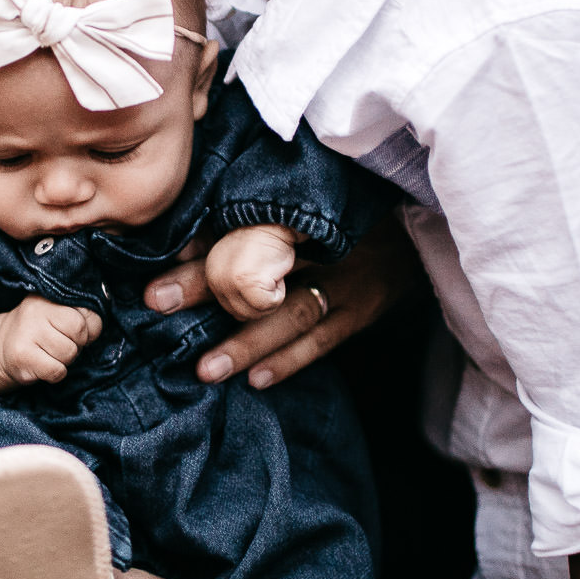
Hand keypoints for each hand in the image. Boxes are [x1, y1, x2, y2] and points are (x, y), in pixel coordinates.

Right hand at [0, 296, 103, 386]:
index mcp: (47, 298)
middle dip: (77, 344)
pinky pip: (57, 371)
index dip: (89, 329)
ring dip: (65, 360)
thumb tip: (94, 329)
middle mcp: (35, 311)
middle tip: (63, 344)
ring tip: (50, 354)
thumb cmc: (39, 331)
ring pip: (69, 353)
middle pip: (79, 332)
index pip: (87, 313)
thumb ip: (79, 314)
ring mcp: (27, 333)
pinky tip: (43, 365)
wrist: (1, 348)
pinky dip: (56, 373)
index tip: (76, 333)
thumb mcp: (56, 313)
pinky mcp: (22, 356)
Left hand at [146, 216, 424, 388]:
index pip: (248, 225)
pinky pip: (323, 340)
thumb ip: (254, 214)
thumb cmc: (350, 206)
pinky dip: (291, 360)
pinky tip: (258, 379)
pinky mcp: (364, 310)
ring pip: (292, 315)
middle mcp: (328, 243)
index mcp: (307, 210)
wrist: (418, 222)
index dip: (204, 242)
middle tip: (160, 303)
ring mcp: (350, 281)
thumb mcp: (311, 199)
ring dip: (248, 342)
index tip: (162, 258)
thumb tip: (186, 240)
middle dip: (209, 288)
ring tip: (206, 368)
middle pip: (263, 267)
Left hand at [204, 225, 300, 320]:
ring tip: (270, 271)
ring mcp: (228, 281)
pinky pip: (268, 305)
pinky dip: (279, 293)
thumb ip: (234, 285)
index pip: (232, 309)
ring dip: (270, 297)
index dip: (252, 300)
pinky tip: (276, 272)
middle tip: (267, 273)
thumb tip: (229, 312)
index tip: (260, 277)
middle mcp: (214, 279)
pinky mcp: (244, 282)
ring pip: (254, 313)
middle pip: (241, 314)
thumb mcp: (242, 264)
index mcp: (212, 274)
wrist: (277, 219)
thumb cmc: (267, 242)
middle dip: (261, 301)